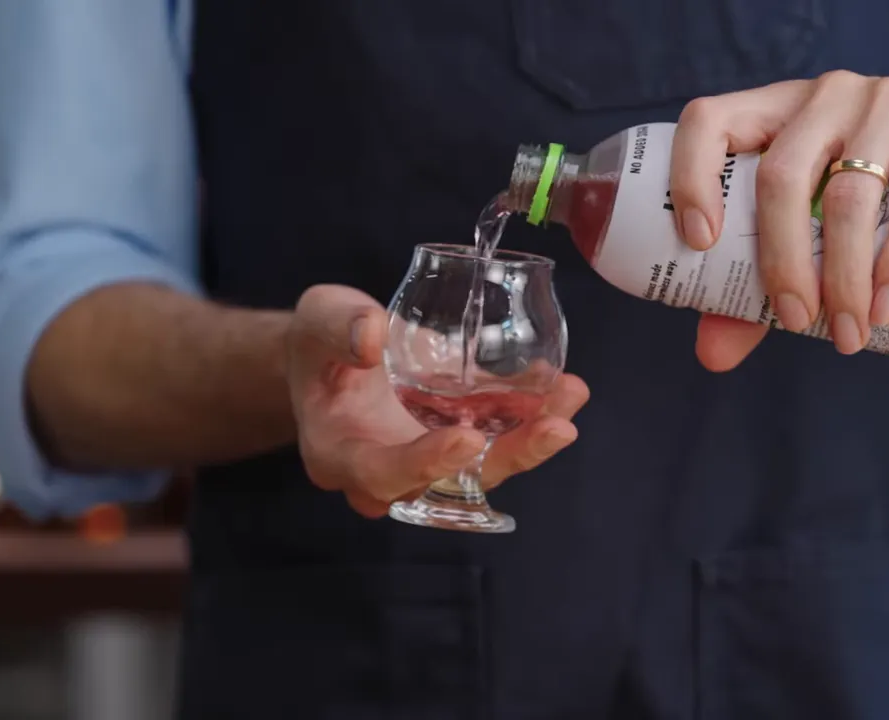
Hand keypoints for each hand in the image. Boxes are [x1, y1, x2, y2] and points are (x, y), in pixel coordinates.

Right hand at [286, 285, 588, 517]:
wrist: (336, 351)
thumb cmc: (320, 340)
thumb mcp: (318, 318)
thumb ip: (338, 326)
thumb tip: (373, 337)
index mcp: (340, 455)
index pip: (382, 474)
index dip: (425, 462)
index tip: (468, 437)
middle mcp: (388, 473)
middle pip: (453, 485)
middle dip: (510, 457)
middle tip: (557, 427)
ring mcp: (428, 462)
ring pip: (487, 468)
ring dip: (533, 439)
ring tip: (571, 397)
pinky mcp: (457, 442)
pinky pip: (500, 440)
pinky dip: (533, 417)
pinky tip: (566, 387)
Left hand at [669, 72, 888, 369]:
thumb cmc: (887, 189)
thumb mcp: (823, 223)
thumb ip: (761, 284)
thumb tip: (711, 355)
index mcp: (778, 112)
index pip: (709, 122)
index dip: (690, 177)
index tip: (698, 243)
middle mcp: (827, 98)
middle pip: (780, 176)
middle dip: (781, 260)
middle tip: (794, 322)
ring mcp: (888, 103)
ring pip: (848, 197)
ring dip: (843, 277)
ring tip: (847, 334)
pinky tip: (887, 306)